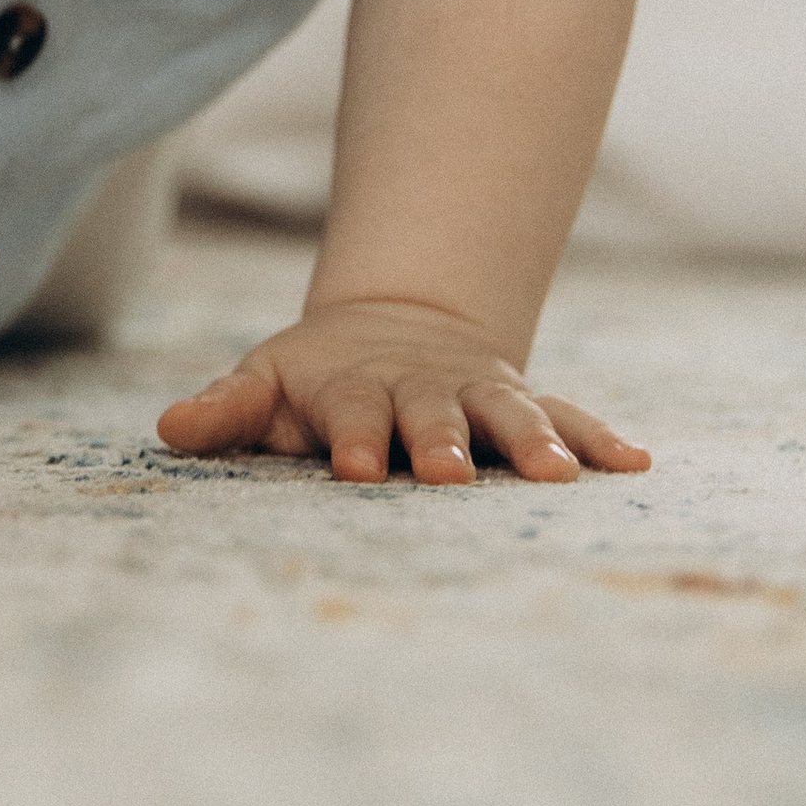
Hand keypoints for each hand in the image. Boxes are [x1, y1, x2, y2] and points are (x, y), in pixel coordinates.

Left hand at [155, 296, 650, 485]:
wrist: (394, 329)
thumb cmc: (316, 380)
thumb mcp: (265, 385)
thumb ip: (225, 411)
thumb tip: (168, 431)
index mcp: (357, 390)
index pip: (352, 414)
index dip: (353, 438)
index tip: (355, 468)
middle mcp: (425, 390)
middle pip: (435, 415)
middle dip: (444, 443)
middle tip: (450, 474)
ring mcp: (480, 394)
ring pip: (510, 415)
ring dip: (534, 444)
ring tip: (561, 477)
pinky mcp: (522, 403)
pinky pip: (567, 418)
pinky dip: (599, 439)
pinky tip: (636, 464)